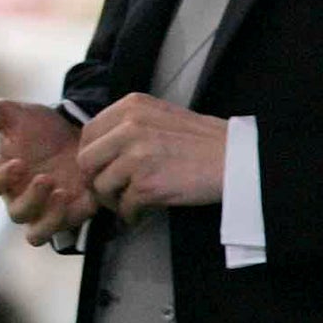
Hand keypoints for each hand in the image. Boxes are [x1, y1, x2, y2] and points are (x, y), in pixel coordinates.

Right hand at [0, 99, 95, 244]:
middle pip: (17, 214)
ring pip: (37, 234)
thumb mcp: (15, 114)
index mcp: (2, 175)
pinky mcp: (68, 215)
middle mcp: (19, 197)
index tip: (18, 163)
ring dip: (49, 219)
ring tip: (62, 193)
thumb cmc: (37, 127)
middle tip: (46, 178)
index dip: (1, 179)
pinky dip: (75, 215)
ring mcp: (44, 211)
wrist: (73, 134)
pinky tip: (87, 194)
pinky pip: (67, 228)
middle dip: (31, 199)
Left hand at [76, 93, 225, 220]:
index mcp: (130, 107)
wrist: (236, 159)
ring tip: (128, 203)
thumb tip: (100, 149)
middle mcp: (129, 127)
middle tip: (110, 190)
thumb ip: (128, 125)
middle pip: (86, 161)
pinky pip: (123, 206)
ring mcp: (136, 156)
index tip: (101, 169)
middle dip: (95, 180)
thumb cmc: (202, 140)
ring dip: (112, 200)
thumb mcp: (160, 115)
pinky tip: (141, 213)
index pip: (89, 133)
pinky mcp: (146, 185)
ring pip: (101, 187)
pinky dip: (130, 214)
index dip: (91, 155)